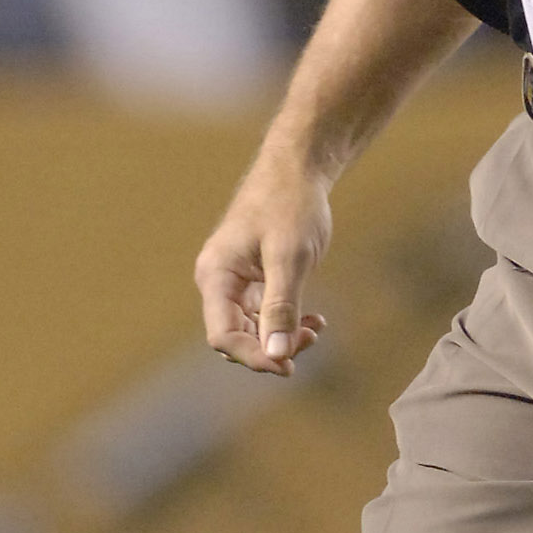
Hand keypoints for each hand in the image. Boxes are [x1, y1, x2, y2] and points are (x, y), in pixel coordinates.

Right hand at [194, 160, 331, 376]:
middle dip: (271, 347)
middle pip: (236, 337)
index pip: (222, 336)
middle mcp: (219, 281)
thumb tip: (276, 355)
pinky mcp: (255, 278)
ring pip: (252, 329)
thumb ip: (281, 306)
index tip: (289, 365)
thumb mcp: (290, 257)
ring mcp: (236, 281)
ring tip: (315, 329)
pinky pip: (265, 313)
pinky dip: (288, 321)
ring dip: (282, 336)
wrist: (299, 168)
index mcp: (216, 275)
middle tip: (311, 340)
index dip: (253, 357)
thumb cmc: (290, 203)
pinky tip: (314, 320)